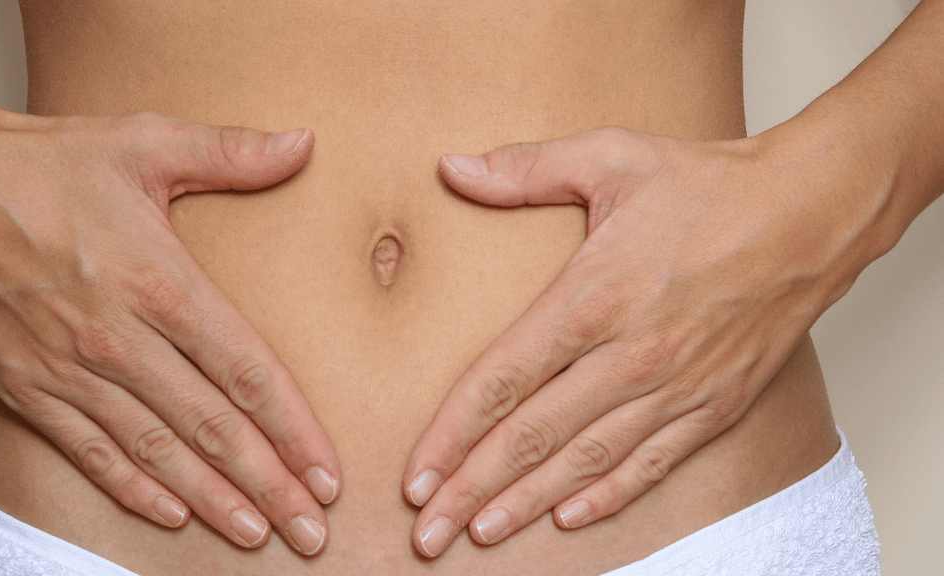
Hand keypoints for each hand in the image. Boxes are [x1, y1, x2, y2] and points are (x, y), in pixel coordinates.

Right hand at [0, 106, 338, 554]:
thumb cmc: (48, 164)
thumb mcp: (147, 143)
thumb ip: (231, 153)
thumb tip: (304, 144)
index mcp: (161, 283)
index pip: (246, 373)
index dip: (293, 429)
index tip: (326, 472)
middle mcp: (119, 339)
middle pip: (211, 427)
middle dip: (267, 484)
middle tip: (310, 531)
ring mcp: (70, 370)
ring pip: (157, 451)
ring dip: (211, 499)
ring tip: (256, 534)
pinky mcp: (27, 387)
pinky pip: (89, 451)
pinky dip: (131, 488)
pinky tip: (171, 514)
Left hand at [403, 127, 864, 555]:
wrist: (812, 212)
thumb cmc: (708, 184)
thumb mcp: (610, 156)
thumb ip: (524, 169)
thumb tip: (450, 168)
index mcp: (593, 297)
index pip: (503, 381)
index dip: (452, 435)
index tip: (415, 475)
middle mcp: (630, 354)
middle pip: (533, 437)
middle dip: (472, 488)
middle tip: (429, 532)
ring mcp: (676, 387)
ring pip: (587, 461)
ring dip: (528, 503)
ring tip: (480, 532)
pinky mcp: (715, 403)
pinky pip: (653, 463)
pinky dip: (609, 495)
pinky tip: (569, 518)